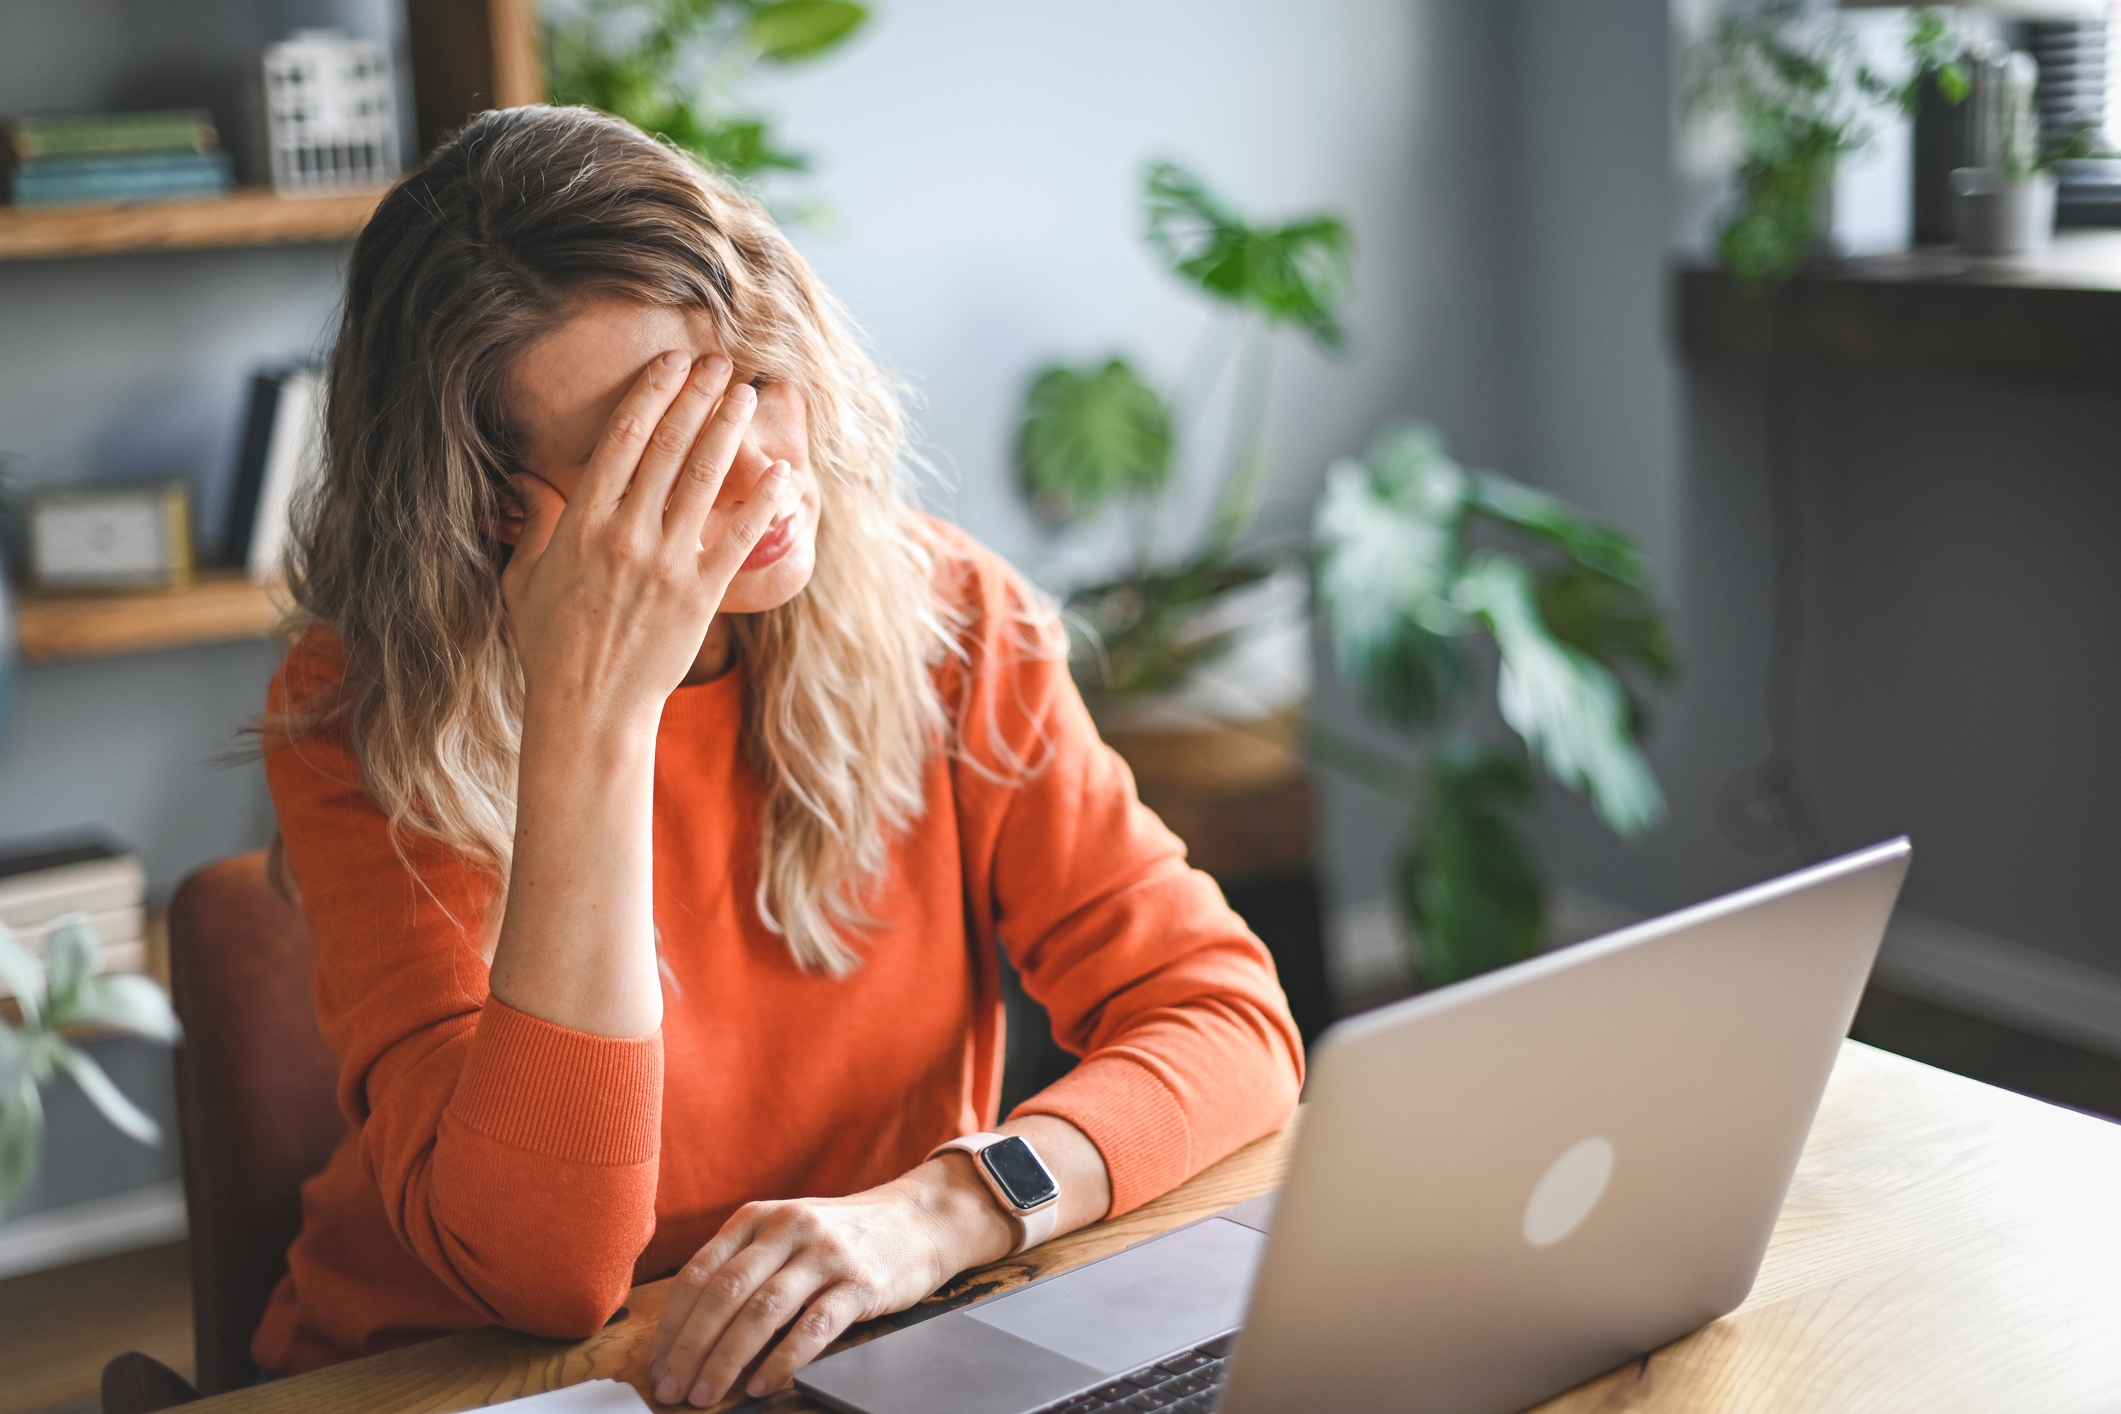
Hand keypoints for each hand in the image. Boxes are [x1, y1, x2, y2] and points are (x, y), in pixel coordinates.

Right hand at [500, 349, 791, 726]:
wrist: (588, 706)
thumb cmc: (552, 642)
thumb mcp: (525, 576)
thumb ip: (534, 521)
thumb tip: (524, 477)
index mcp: (582, 521)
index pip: (624, 438)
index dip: (654, 392)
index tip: (673, 362)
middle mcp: (626, 533)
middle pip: (670, 447)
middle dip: (697, 395)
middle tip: (720, 361)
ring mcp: (666, 563)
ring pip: (705, 480)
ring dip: (728, 431)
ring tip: (746, 395)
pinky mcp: (701, 595)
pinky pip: (738, 539)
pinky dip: (763, 503)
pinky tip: (782, 474)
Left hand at [649, 1159, 1015, 1405]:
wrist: (919, 1220)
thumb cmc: (841, 1236)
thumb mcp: (786, 1232)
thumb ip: (743, 1264)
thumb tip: (688, 1332)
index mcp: (758, 1217)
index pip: (700, 1273)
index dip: (673, 1324)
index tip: (659, 1364)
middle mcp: (788, 1228)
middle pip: (725, 1294)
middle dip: (692, 1348)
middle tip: (674, 1388)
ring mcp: (826, 1253)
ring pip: (762, 1311)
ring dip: (727, 1359)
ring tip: (708, 1393)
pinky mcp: (861, 1282)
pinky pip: (813, 1327)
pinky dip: (782, 1361)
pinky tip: (762, 1385)